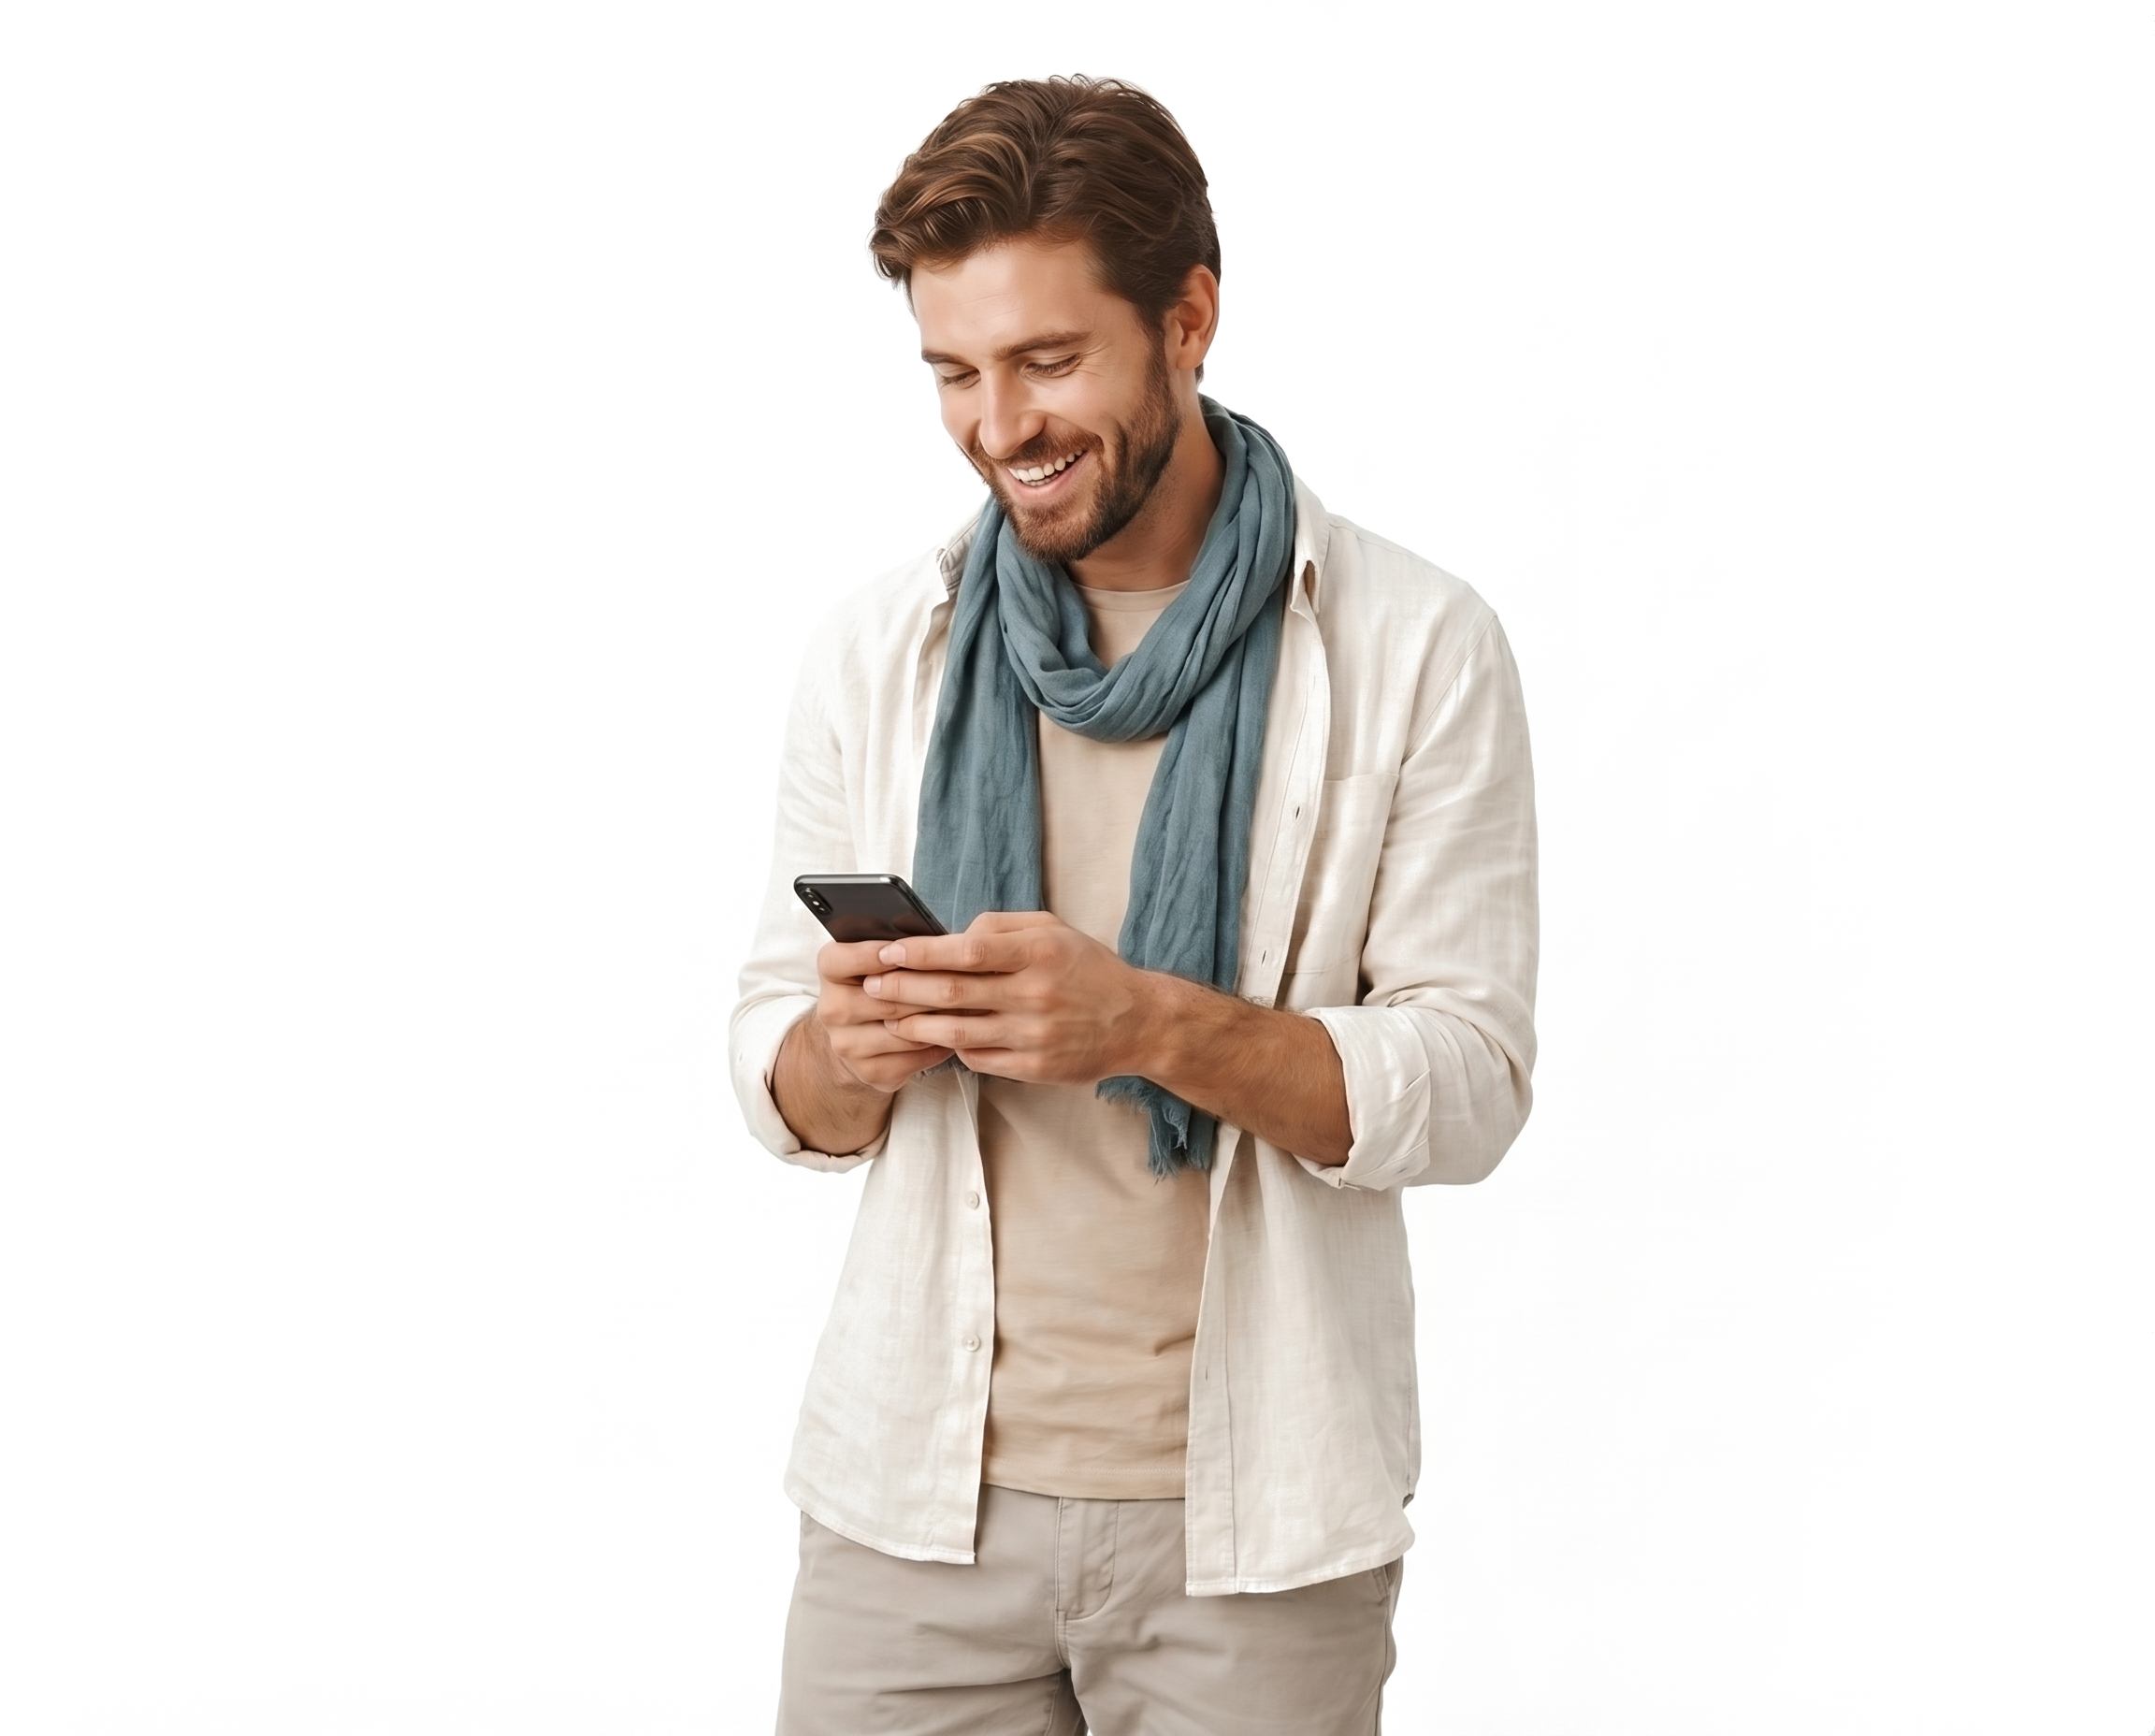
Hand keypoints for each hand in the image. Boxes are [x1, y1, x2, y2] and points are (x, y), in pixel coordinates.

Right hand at [811, 937, 957, 1092]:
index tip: (911, 950)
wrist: (858, 1036)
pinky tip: (957, 1032)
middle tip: (964, 979)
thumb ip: (898, 949)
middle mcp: (832, 1010)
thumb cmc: (880, 984)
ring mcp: (848, 1045)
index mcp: (831, 972)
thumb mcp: (878, 959)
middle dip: (928, 988)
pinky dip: (940, 1045)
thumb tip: (935, 941)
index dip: (879, 953)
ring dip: (940, 1019)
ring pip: (905, 1030)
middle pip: (886, 997)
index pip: (846, 958)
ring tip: (969, 1005)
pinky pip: (915, 1057)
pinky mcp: (870, 1072)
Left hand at [864, 912, 1158, 1084]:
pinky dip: (951, 1049)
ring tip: (889, 1018)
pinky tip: (933, 1040)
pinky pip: (979, 1059)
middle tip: (871, 986)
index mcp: (1038, 953)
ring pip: (958, 1031)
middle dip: (903, 989)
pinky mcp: (1035, 1067)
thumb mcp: (1053, 929)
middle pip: (953, 993)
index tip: (888, 951)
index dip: (921, 953)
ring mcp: (1034, 1035)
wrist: (1137, 1022)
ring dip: (916, 1026)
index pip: (965, 952)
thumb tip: (952, 935)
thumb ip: (1001, 926)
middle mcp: (1035, 994)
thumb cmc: (1088, 969)